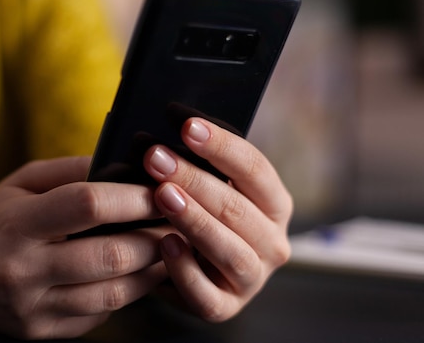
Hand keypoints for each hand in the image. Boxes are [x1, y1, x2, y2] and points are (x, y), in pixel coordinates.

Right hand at [0, 157, 168, 339]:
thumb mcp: (22, 181)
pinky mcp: (41, 331)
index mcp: (16, 224)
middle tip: (176, 222)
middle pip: (110, 256)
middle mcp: (23, 270)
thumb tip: (124, 166)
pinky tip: (135, 273)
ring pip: (114, 292)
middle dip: (154, 237)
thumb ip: (72, 171)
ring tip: (166, 247)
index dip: (132, 197)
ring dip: (151, 269)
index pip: (86, 205)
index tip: (159, 190)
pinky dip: (125, 292)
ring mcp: (33, 307)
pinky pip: (99, 313)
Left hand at [142, 117, 292, 321]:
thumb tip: (172, 123)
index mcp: (274, 204)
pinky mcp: (226, 307)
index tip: (186, 125)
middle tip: (156, 157)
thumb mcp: (207, 186)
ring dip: (194, 219)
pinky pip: (207, 295)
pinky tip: (163, 244)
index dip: (221, 145)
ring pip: (230, 250)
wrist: (191, 268)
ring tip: (161, 195)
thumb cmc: (200, 214)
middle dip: (194, 178)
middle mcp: (273, 242)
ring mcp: (252, 278)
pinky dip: (185, 269)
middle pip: (237, 207)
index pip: (255, 169)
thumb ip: (199, 161)